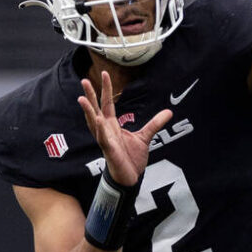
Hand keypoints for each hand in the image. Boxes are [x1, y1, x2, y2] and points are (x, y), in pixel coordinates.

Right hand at [78, 71, 172, 185]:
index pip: (107, 104)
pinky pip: (103, 140)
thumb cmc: (131, 158)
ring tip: (82, 99)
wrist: (130, 177)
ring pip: (94, 124)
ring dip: (88, 112)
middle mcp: (105, 131)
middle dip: (90, 96)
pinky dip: (100, 130)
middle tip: (84, 81)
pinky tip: (98, 120)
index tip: (104, 73)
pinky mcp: (109, 152)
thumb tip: (169, 112)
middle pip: (95, 110)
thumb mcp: (145, 136)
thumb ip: (155, 123)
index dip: (106, 89)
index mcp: (112, 125)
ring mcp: (106, 141)